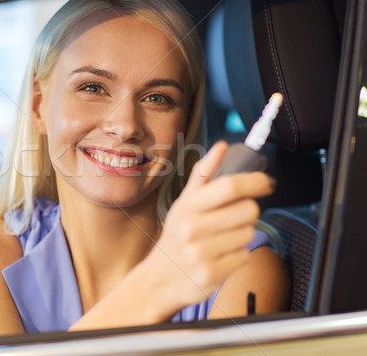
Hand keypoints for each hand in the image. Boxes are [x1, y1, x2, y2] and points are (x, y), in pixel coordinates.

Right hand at [147, 141, 275, 312]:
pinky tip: (220, 255)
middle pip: (248, 210)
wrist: (159, 279)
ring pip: (249, 233)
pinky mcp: (213, 273)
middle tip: (233, 217)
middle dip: (248, 212)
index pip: (230, 186)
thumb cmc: (176, 237)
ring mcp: (203, 252)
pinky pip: (244, 256)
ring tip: (221, 240)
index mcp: (188, 207)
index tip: (266, 182)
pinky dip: (238, 255)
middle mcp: (193, 228)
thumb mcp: (183, 203)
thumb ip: (204, 174)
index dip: (255, 181)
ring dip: (242, 235)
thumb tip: (222, 146)